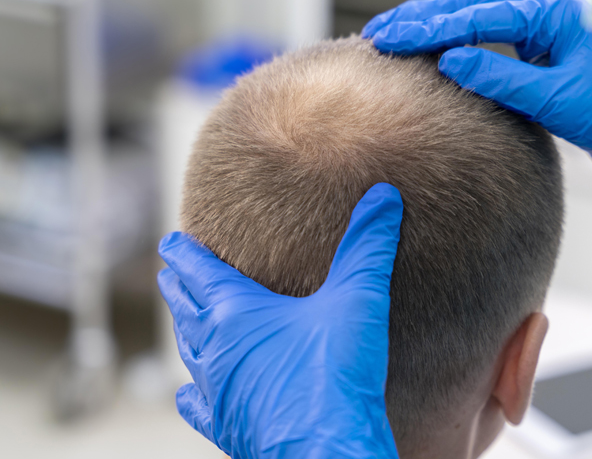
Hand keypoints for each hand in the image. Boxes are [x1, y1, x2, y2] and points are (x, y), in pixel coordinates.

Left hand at [158, 183, 402, 458]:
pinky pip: (199, 406)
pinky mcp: (228, 427)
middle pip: (187, 310)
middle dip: (179, 288)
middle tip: (170, 274)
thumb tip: (382, 195)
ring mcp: (218, 391)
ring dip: (185, 331)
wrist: (326, 451)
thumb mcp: (357, 299)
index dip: (184, 254)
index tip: (171, 242)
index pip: (200, 272)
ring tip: (183, 319)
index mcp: (235, 314)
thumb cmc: (336, 374)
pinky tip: (187, 394)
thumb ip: (368, 245)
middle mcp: (216, 351)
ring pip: (190, 353)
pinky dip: (192, 394)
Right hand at [363, 0, 591, 252]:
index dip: (431, 25)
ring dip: (438, 28)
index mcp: (556, 16)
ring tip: (396, 37)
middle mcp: (548, 19)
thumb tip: (451, 60)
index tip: (391, 36)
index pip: (481, 13)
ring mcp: (544, 39)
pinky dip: (458, 46)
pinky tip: (434, 56)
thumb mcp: (559, 100)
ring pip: (479, 20)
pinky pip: (490, 44)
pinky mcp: (540, 62)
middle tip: (380, 32)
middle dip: (426, 18)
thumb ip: (504, 77)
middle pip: (474, 6)